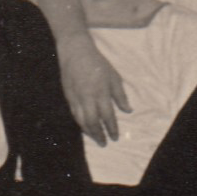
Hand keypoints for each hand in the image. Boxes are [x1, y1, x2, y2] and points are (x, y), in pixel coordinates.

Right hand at [57, 32, 130, 147]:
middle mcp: (87, 97)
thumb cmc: (98, 63)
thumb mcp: (114, 77)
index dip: (112, 128)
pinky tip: (85, 128)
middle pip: (93, 122)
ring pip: (81, 121)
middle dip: (99, 135)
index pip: (107, 116)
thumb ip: (120, 95)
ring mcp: (76, 98)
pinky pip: (74, 115)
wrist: (75, 52)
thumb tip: (128, 111)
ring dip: (89, 132)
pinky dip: (80, 124)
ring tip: (96, 138)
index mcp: (101, 92)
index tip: (115, 138)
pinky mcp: (68, 97)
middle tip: (104, 143)